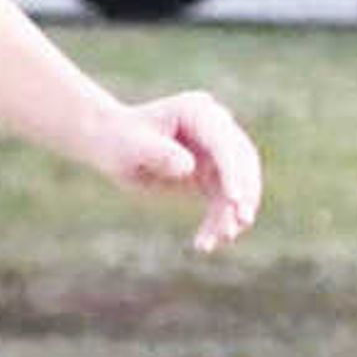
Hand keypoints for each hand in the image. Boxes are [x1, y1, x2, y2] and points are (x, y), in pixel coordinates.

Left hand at [102, 91, 264, 251]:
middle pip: (242, 162)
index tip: (235, 199)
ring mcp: (215, 152)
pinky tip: (205, 244)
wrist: (111, 144)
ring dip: (232, 214)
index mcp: (198, 111)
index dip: (232, 170)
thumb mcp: (134, 145)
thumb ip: (160, 153)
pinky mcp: (211, 174)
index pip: (224, 143)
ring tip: (222, 239)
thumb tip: (188, 166)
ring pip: (237, 185)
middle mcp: (215, 128)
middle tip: (242, 222)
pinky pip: (223, 201)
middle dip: (244, 193)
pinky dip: (218, 222)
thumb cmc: (119, 139)